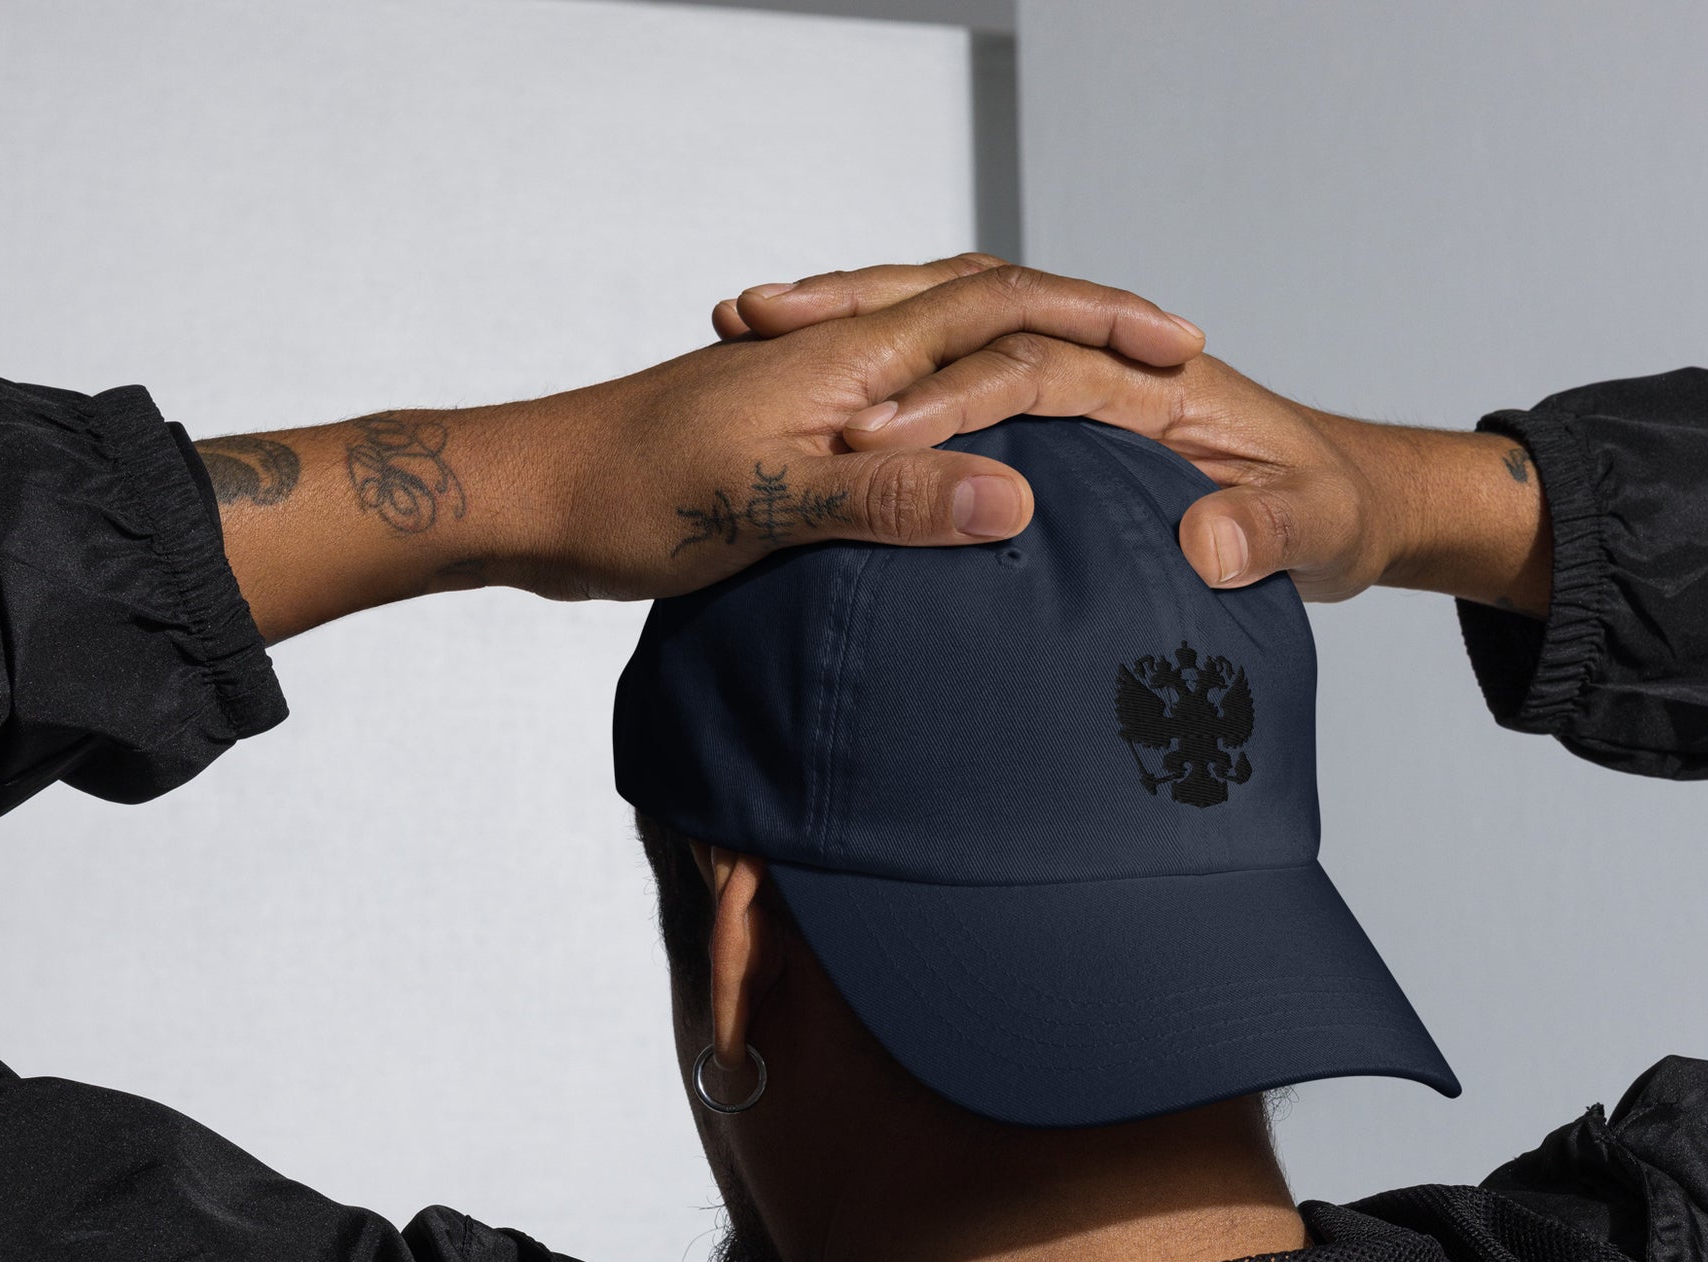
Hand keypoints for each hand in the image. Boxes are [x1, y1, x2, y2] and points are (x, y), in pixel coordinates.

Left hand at [205, 262, 1205, 639]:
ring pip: (940, 348)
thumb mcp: (769, 507)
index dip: (1098, 323)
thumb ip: (892, 501)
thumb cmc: (629, 498)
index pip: (1003, 309)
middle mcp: (839, 357)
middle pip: (983, 306)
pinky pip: (900, 402)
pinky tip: (960, 454)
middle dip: (1080, 322)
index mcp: (852, 361)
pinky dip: (955, 408)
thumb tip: (1017, 501)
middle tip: (1160, 353)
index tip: (1180, 349)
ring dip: (1020, 351)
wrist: (527, 497)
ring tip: (1088, 384)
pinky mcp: (785, 433)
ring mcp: (810, 389)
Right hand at [717, 258, 1549, 611]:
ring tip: (753, 331)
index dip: (951, 399)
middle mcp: (1112, 371)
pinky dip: (888, 380)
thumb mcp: (1318, 532)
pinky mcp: (1070, 423)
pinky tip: (815, 408)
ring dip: (857, 331)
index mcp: (1163, 385)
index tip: (871, 435)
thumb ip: (1267, 538)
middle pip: (970, 322)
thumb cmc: (1336, 511)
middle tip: (758, 325)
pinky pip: (964, 383)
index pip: (1034, 368)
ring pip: (953, 338)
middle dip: (866, 323)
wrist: (1360, 504)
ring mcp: (1084, 392)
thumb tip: (1205, 543)